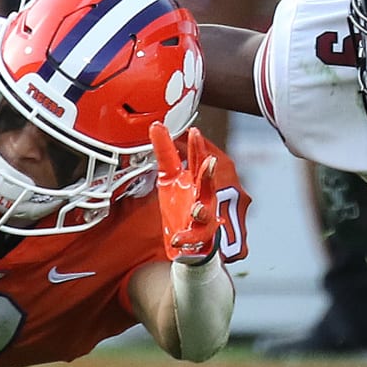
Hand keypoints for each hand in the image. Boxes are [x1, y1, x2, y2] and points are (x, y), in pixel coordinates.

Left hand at [150, 121, 218, 263]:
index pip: (199, 161)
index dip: (197, 148)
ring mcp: (205, 218)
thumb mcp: (170, 176)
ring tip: (195, 208)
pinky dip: (186, 238)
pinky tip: (177, 238)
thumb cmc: (183, 206)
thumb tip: (156, 125)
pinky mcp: (200, 237)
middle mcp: (204, 197)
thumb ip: (165, 152)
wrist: (188, 240)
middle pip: (209, 185)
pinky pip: (195, 238)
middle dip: (209, 174)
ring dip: (202, 211)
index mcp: (197, 180)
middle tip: (209, 162)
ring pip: (207, 213)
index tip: (195, 133)